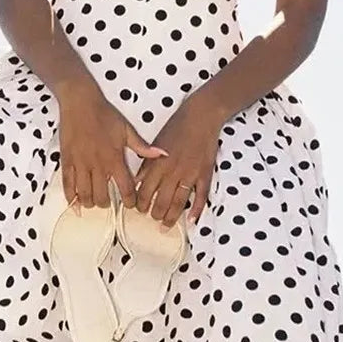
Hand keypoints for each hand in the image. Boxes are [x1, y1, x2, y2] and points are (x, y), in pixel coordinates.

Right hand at [56, 79, 167, 210]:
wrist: (80, 102)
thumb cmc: (104, 114)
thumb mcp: (126, 130)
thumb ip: (142, 147)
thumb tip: (162, 154)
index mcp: (115, 158)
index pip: (126, 188)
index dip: (129, 201)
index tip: (130, 205)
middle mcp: (98, 165)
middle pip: (102, 197)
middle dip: (106, 204)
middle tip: (108, 202)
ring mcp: (81, 164)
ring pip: (84, 194)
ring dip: (89, 202)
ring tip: (93, 201)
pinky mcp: (67, 161)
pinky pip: (67, 185)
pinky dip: (70, 196)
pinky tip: (74, 202)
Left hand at [133, 94, 223, 226]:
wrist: (201, 116)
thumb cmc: (177, 127)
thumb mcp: (156, 142)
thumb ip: (147, 164)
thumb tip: (137, 181)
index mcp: (158, 163)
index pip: (144, 190)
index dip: (140, 203)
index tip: (138, 209)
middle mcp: (173, 171)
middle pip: (161, 200)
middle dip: (154, 213)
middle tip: (152, 218)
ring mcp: (190, 174)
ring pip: (179, 202)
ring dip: (171, 216)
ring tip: (166, 224)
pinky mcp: (205, 174)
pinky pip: (201, 196)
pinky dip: (197, 209)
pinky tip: (192, 219)